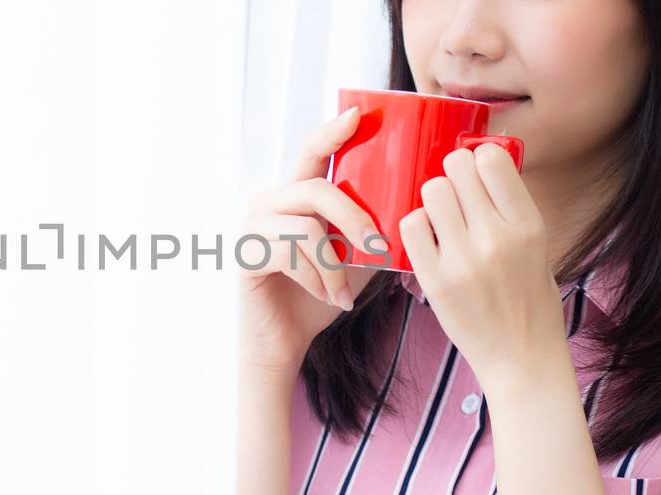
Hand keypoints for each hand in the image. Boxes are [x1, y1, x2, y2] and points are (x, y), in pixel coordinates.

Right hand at [239, 107, 382, 372]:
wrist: (283, 341)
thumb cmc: (319, 296)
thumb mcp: (354, 256)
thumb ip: (371, 229)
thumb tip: (415, 208)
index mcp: (292, 195)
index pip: (311, 151)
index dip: (332, 131)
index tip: (358, 115)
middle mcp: (266, 202)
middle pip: (317, 189)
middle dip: (355, 219)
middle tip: (378, 248)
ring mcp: (251, 226)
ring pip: (308, 226)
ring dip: (336, 265)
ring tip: (343, 291)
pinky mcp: (246, 254)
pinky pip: (293, 255)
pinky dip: (319, 280)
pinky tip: (326, 298)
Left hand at [396, 144, 567, 384]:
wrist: (522, 357)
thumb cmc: (529, 298)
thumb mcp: (537, 246)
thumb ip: (510, 208)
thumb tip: (480, 164)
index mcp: (528, 225)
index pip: (492, 160)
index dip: (479, 158)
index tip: (476, 171)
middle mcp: (497, 238)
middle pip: (456, 168)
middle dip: (452, 174)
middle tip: (455, 194)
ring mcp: (464, 260)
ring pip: (431, 191)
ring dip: (433, 198)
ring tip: (442, 218)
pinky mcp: (436, 281)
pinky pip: (411, 226)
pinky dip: (416, 226)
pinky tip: (429, 239)